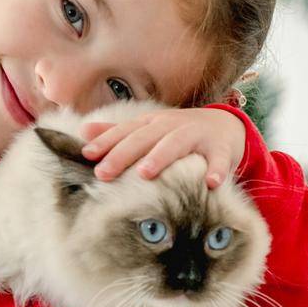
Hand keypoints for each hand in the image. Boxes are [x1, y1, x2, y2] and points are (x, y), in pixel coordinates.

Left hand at [78, 107, 245, 188]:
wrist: (224, 126)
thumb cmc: (178, 132)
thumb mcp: (148, 129)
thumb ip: (117, 132)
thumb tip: (83, 131)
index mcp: (152, 124)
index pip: (125, 132)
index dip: (106, 142)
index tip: (87, 155)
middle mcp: (172, 126)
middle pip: (145, 138)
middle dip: (123, 154)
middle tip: (104, 172)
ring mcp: (197, 135)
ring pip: (177, 144)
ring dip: (161, 157)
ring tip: (145, 172)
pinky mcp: (221, 148)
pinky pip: (219, 159)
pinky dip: (216, 170)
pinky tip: (210, 183)